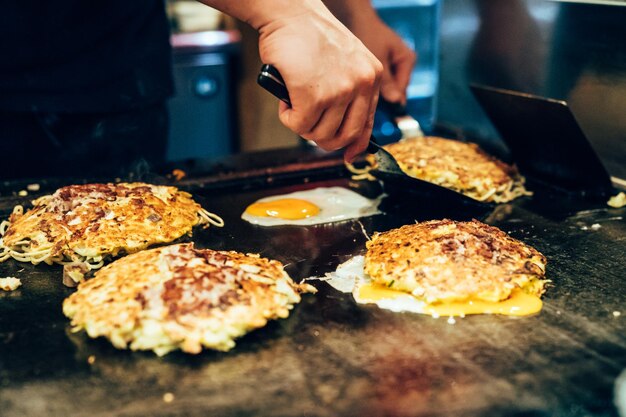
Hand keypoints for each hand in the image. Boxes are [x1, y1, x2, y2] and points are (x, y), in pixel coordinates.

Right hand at [256, 2, 382, 161]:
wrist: (289, 12)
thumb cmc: (308, 35)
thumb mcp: (344, 61)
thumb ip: (348, 91)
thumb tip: (343, 133)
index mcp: (372, 76)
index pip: (368, 124)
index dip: (355, 145)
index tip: (347, 156)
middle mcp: (361, 84)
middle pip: (343, 136)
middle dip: (321, 138)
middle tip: (306, 124)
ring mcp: (340, 91)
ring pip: (318, 134)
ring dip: (300, 124)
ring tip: (293, 100)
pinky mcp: (315, 96)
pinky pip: (299, 125)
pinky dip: (287, 117)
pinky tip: (285, 97)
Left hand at [348, 9, 416, 103]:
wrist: (356, 18)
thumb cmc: (368, 34)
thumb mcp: (378, 60)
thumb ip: (387, 82)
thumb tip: (397, 102)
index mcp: (407, 61)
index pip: (402, 90)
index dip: (390, 102)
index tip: (377, 113)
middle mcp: (403, 64)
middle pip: (395, 91)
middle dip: (382, 98)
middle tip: (367, 107)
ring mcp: (393, 65)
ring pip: (386, 87)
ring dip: (375, 93)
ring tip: (362, 97)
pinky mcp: (383, 66)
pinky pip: (380, 82)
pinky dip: (372, 86)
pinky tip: (360, 88)